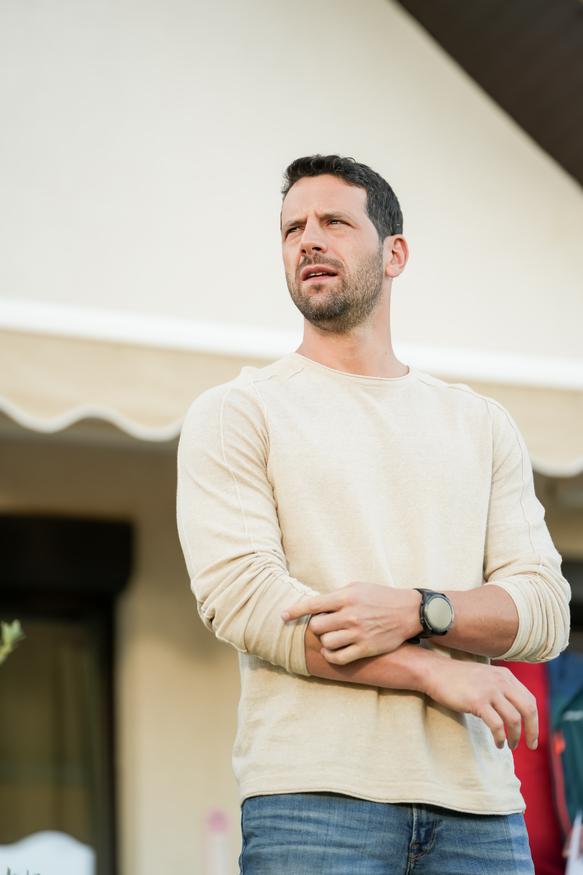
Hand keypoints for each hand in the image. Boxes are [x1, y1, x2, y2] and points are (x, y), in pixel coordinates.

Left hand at [282, 582, 421, 663]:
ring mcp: (358, 633)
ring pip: (326, 642)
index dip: (294, 611)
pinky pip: (338, 657)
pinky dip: (331, 656)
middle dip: (316, 626)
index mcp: (346, 596)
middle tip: (323, 625)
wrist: (408, 612)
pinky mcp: (365, 648)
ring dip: (324, 641)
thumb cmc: (380, 597)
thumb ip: (336, 596)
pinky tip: (331, 651)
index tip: (283, 616)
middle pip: (317, 626)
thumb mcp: (358, 587)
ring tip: (329, 637)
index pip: (313, 604)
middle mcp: (350, 615)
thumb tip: (315, 605)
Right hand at [424, 658, 537, 750]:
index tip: (533, 734)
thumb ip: (501, 687)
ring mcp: (489, 691)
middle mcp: (501, 681)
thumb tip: (515, 710)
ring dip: (515, 737)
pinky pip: (497, 725)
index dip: (535, 720)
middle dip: (533, 731)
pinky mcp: (477, 702)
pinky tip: (498, 743)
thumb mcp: (486, 677)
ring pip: (514, 719)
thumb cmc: (458, 678)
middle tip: (531, 745)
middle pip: (528, 709)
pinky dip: (500, 738)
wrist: (435, 672)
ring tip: (510, 746)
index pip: (530, 700)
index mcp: (506, 676)